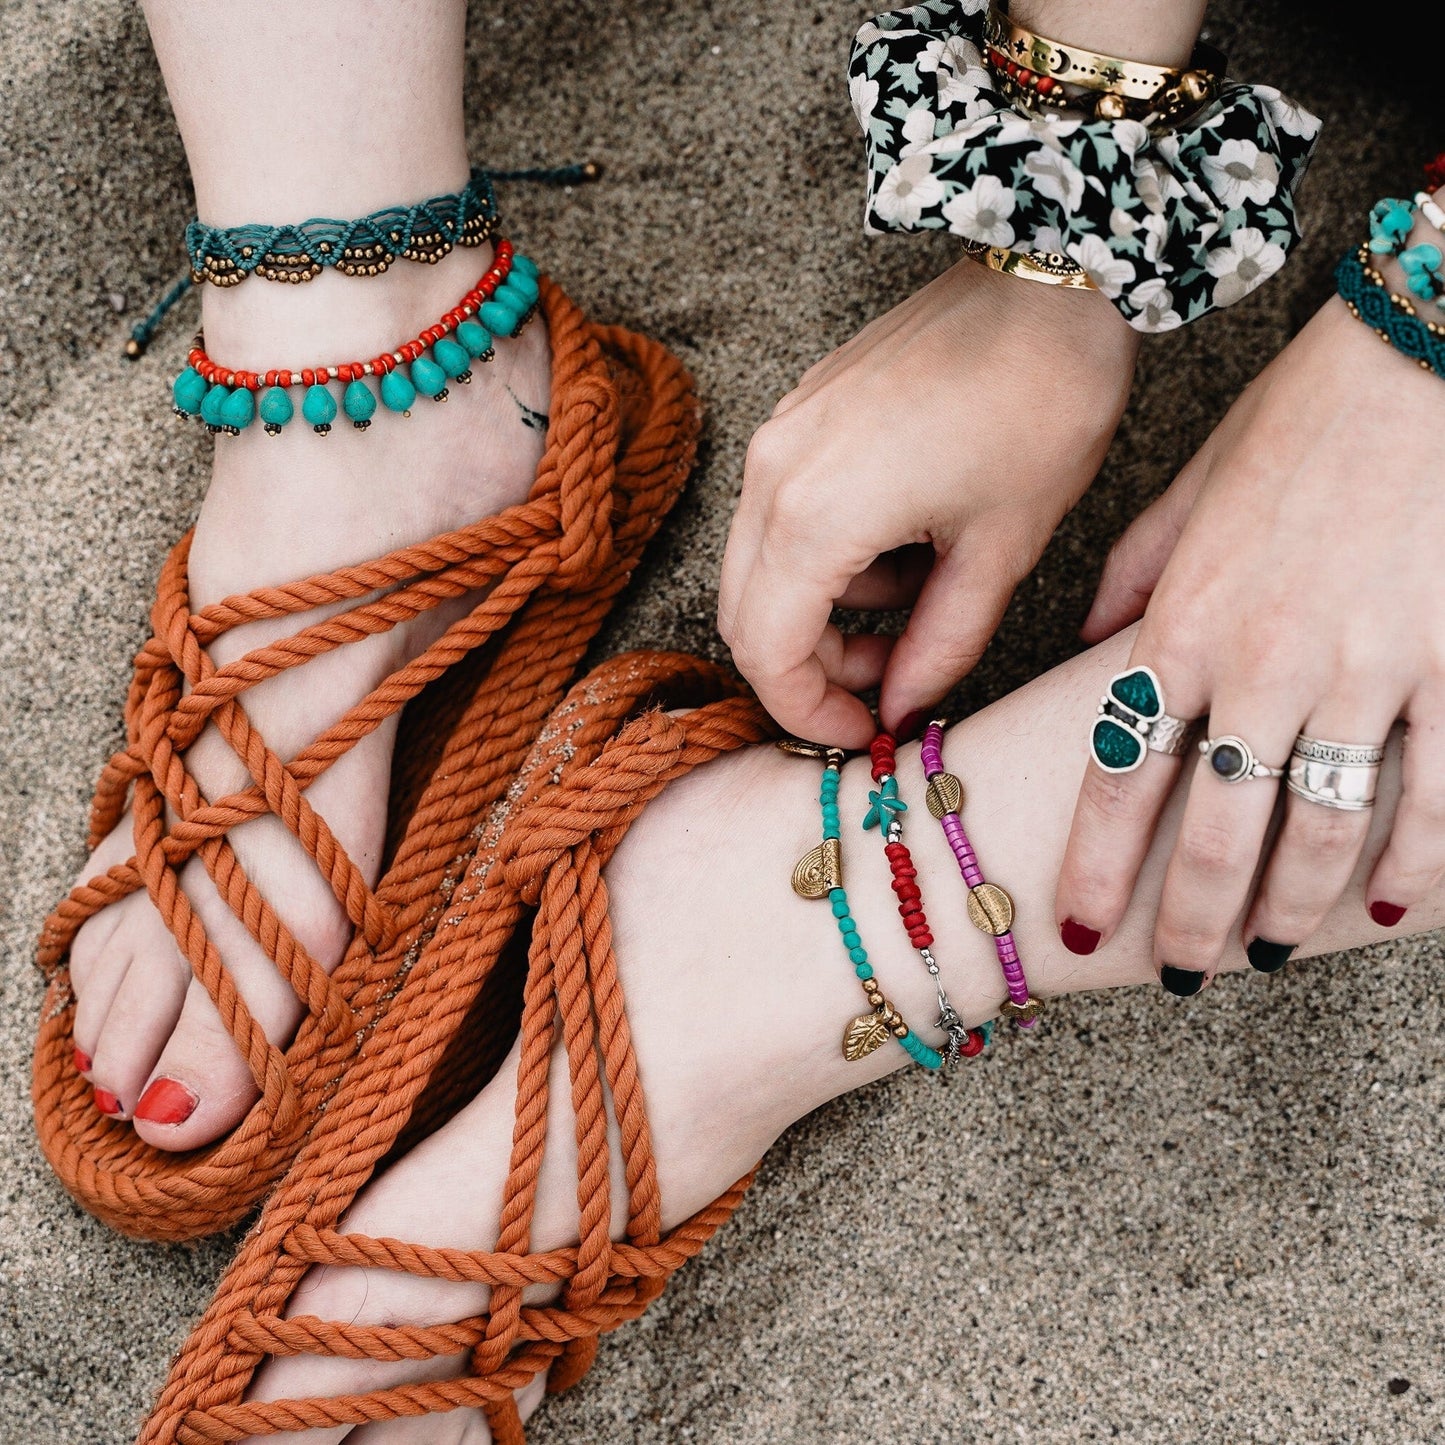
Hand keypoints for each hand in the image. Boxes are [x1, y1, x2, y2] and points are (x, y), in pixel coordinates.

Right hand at [717, 255, 1138, 746]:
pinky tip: (903, 540)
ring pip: (760, 566)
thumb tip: (902, 707)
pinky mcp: (799, 412)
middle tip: (888, 679)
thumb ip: (939, 648)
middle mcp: (772, 472)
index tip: (861, 732)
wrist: (1050, 277)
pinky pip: (780, 512)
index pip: (768, 652)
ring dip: (821, 610)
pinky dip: (824, 556)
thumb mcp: (1000, 552)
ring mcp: (779, 435)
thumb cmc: (1041, 404)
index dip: (809, 711)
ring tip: (916, 599)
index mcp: (816, 513)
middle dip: (809, 666)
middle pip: (747, 614)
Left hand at [1057, 296, 1444, 983]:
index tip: (1076, 921)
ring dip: (1287, 907)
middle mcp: (1264, 664)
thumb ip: (1133, 580)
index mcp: (1185, 624)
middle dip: (1189, 915)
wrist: (1427, 351)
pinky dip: (1413, 864)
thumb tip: (1087, 642)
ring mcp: (1365, 670)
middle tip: (1175, 971)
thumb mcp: (1189, 489)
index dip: (1096, 859)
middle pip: (1214, 827)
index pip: (1122, 773)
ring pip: (1318, 829)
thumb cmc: (1302, 415)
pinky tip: (1383, 912)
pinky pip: (1435, 795)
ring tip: (1266, 954)